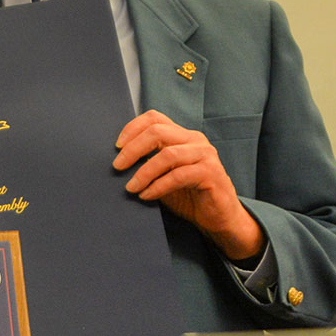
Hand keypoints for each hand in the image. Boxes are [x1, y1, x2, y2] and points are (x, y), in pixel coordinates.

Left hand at [113, 110, 263, 259]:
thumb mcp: (163, 174)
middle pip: (157, 132)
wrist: (218, 217)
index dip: (132, 128)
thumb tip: (118, 162)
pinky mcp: (211, 173)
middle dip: (133, 149)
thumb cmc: (188, 195)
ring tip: (131, 187)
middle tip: (118, 167)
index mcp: (182, 135)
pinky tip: (146, 196)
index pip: (154, 118)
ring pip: (168, 155)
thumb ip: (148, 163)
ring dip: (144, 172)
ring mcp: (205, 155)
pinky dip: (158, 186)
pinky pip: (179, 176)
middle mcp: (195, 140)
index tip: (117, 147)